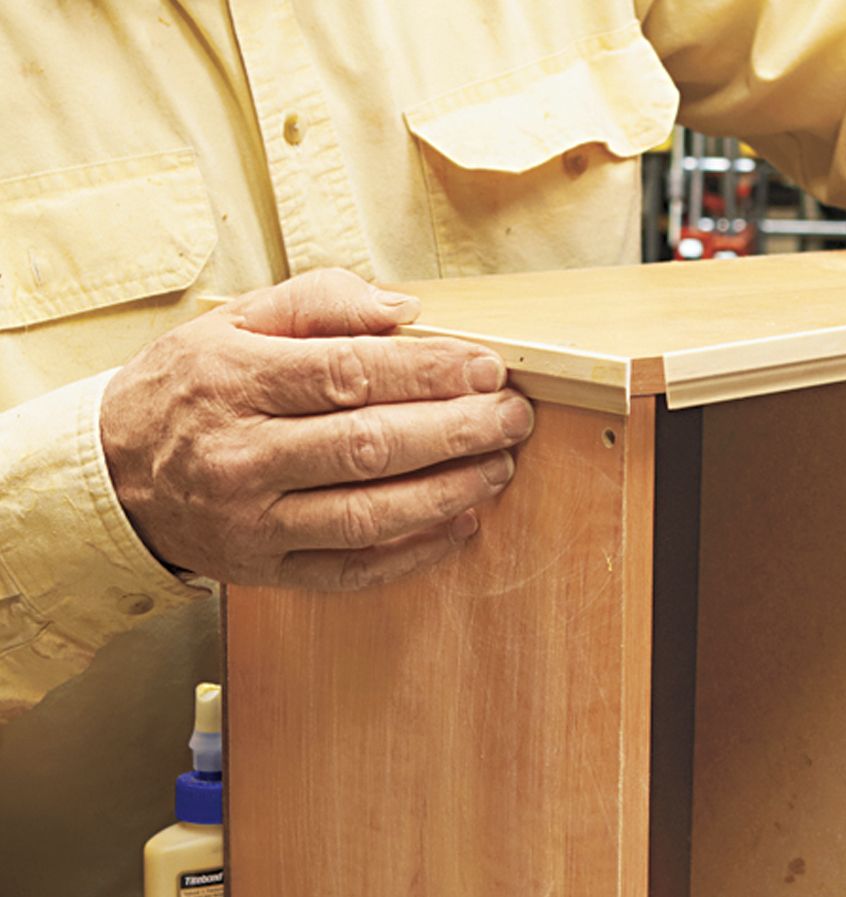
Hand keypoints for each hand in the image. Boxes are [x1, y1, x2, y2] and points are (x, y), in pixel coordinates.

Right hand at [100, 269, 534, 589]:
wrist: (113, 472)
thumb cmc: (189, 387)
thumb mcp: (234, 320)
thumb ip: (319, 301)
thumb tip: (402, 309)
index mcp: (235, 382)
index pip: (348, 374)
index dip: (428, 373)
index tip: (487, 368)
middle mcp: (241, 456)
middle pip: (368, 446)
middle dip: (456, 431)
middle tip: (513, 417)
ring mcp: (252, 521)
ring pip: (366, 515)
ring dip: (447, 493)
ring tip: (499, 467)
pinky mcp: (265, 569)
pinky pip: (351, 571)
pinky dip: (414, 554)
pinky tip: (461, 524)